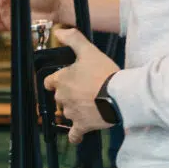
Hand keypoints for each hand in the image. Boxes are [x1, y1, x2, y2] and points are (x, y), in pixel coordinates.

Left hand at [44, 27, 120, 143]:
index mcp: (61, 80)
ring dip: (74, 111)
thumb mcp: (89, 51)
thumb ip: (73, 39)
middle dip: (68, 95)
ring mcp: (72, 113)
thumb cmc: (104, 73)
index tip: (62, 80)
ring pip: (67, 113)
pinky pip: (74, 134)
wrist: (119, 95)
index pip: (49, 82)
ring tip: (89, 106)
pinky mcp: (83, 126)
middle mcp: (63, 98)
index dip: (55, 81)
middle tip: (83, 91)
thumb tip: (59, 32)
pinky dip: (75, 136)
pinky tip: (77, 136)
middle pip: (59, 98)